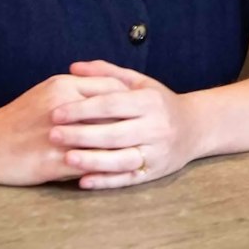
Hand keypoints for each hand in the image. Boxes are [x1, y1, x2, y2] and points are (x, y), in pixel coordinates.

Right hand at [0, 74, 133, 186]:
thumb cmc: (18, 118)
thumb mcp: (47, 92)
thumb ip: (77, 88)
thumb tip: (109, 90)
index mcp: (64, 86)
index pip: (110, 88)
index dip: (131, 99)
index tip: (145, 108)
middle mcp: (64, 107)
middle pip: (112, 113)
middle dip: (133, 123)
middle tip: (150, 132)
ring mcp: (59, 135)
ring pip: (102, 141)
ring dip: (124, 149)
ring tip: (142, 156)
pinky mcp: (52, 160)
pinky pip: (87, 165)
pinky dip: (105, 170)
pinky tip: (118, 175)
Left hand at [49, 61, 203, 188]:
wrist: (195, 128)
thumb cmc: (159, 102)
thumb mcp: (139, 83)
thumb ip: (107, 73)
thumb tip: (73, 66)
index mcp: (150, 101)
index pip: (112, 104)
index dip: (83, 108)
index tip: (56, 112)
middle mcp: (156, 127)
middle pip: (114, 132)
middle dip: (81, 134)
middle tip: (52, 135)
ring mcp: (156, 152)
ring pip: (121, 159)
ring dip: (93, 160)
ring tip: (66, 158)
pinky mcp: (154, 172)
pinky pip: (128, 179)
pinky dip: (106, 181)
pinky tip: (83, 181)